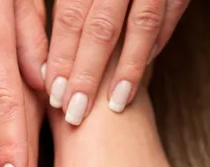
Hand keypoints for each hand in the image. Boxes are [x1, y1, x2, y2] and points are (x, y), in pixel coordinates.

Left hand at [42, 0, 189, 124]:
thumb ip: (44, 16)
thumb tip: (38, 70)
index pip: (70, 19)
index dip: (62, 59)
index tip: (54, 95)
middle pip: (102, 28)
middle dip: (88, 74)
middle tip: (75, 112)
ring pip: (142, 23)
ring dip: (128, 69)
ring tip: (114, 104)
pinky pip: (171, 12)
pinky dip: (157, 42)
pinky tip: (142, 69)